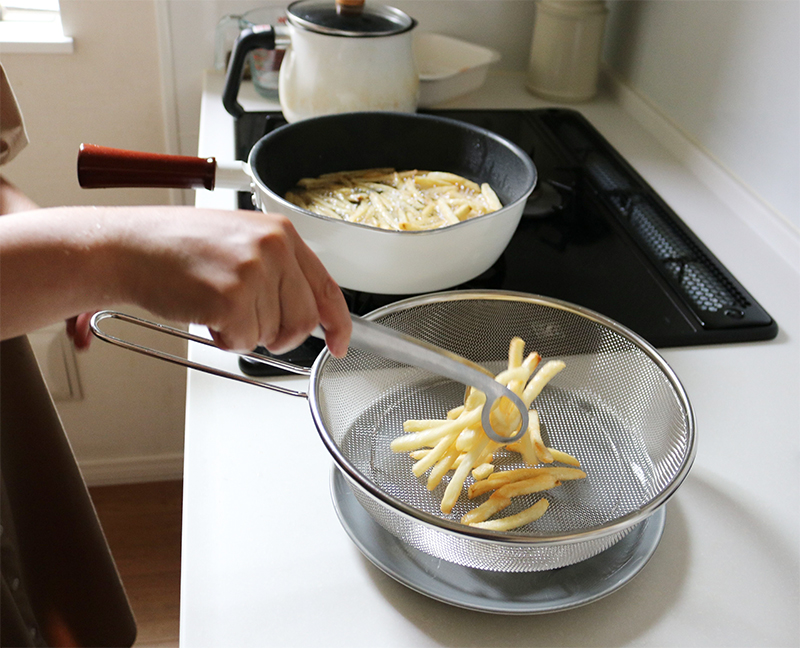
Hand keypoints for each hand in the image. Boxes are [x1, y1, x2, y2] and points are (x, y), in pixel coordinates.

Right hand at [1, 205, 351, 355]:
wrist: (128, 247)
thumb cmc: (175, 247)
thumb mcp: (238, 242)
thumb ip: (278, 271)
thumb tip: (306, 310)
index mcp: (280, 233)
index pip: (326, 286)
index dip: (337, 322)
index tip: (339, 342)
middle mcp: (273, 248)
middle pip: (304, 319)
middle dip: (280, 335)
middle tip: (248, 325)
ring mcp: (254, 272)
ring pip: (272, 333)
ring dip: (244, 332)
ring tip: (214, 303)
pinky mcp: (233, 297)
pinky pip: (245, 341)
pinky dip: (225, 338)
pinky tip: (204, 313)